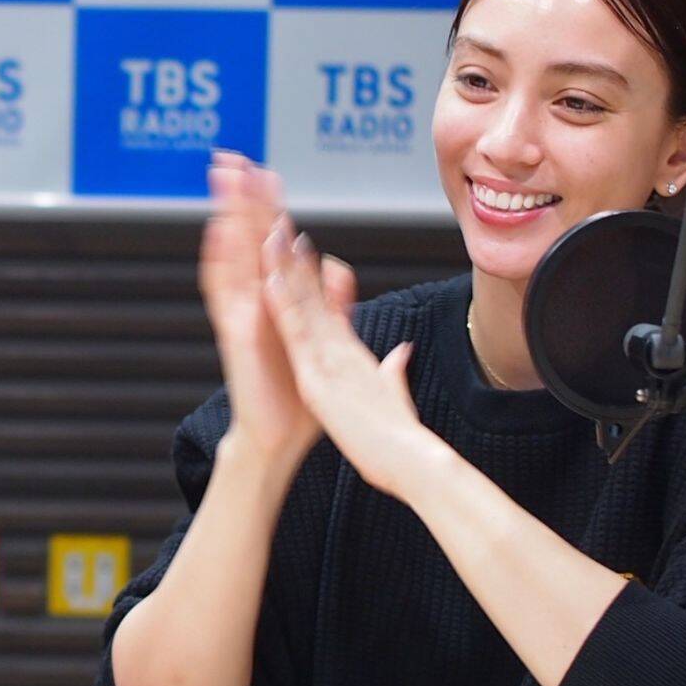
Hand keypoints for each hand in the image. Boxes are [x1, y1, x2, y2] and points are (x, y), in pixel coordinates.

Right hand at [198, 153, 314, 461]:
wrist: (278, 440)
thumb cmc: (297, 399)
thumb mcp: (325, 341)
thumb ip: (331, 303)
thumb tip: (337, 269)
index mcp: (276, 303)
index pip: (272, 245)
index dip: (269, 207)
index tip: (267, 172)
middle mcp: (254, 303)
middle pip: (245, 239)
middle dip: (240, 197)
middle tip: (233, 157)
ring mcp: (242, 316)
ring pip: (231, 255)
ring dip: (227, 216)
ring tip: (224, 178)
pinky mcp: (236, 335)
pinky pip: (224, 293)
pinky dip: (221, 262)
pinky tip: (219, 231)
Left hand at [257, 216, 443, 499]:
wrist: (414, 462)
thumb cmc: (402, 438)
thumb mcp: (396, 395)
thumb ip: (395, 370)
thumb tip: (401, 352)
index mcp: (353, 355)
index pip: (328, 307)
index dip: (314, 275)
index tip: (302, 247)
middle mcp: (340, 351)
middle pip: (314, 297)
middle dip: (296, 260)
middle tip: (281, 223)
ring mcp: (329, 361)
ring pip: (304, 306)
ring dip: (287, 270)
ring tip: (271, 233)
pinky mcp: (319, 379)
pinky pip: (297, 337)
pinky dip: (284, 308)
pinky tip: (270, 281)